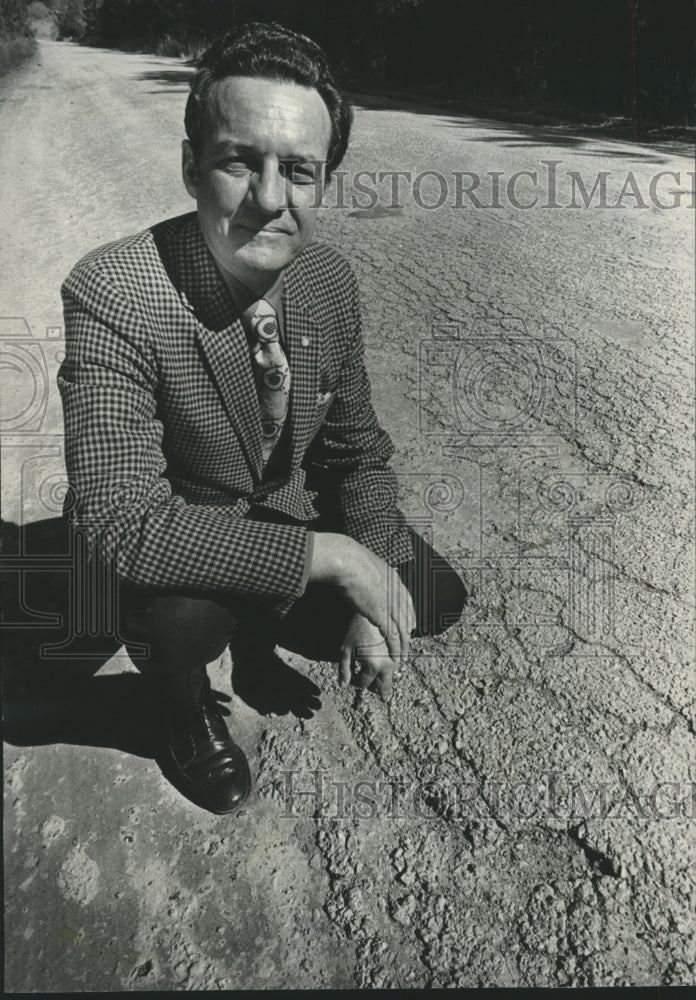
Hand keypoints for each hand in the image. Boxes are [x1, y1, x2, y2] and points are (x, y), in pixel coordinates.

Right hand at [309, 533, 415, 661]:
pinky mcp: (381, 614)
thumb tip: (363, 570)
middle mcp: (396, 592)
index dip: (410, 614)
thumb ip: (370, 571)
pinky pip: (392, 636)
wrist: (347, 561)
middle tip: (407, 645)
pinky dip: (394, 648)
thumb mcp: (366, 562)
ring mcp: (390, 603)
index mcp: (393, 578)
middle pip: (407, 617)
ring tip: (402, 658)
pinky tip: (395, 657)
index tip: (412, 625)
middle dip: (408, 633)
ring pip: (402, 630)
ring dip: (403, 646)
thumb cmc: (349, 559)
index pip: (407, 600)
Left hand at [339, 612, 398, 699]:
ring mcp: (397, 657)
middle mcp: (388, 664)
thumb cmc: (356, 628)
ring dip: (383, 674)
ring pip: (392, 675)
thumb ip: (344, 668)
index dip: (356, 682)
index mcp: (373, 666)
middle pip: (384, 688)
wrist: (374, 610)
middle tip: (369, 683)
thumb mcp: (346, 648)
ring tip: (374, 666)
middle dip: (375, 688)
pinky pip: (398, 661)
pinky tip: (383, 655)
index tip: (353, 677)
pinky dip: (391, 662)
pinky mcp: (403, 650)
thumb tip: (343, 685)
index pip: (364, 683)